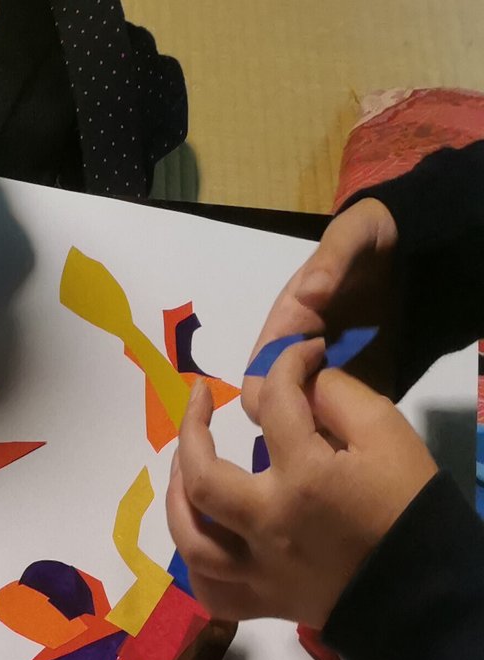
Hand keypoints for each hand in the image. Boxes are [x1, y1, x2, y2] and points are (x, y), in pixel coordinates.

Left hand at [165, 339, 435, 626]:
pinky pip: (208, 589)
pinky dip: (193, 565)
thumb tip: (296, 384)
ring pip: (190, 539)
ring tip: (180, 468)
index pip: (275, 407)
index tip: (299, 358)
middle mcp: (266, 525)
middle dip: (191, 431)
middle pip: (200, 479)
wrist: (419, 581)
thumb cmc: (406, 504)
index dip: (285, 368)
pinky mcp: (258, 602)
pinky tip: (198, 536)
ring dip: (175, 499)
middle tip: (198, 401)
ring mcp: (255, 570)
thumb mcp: (387, 434)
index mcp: (303, 478)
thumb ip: (338, 399)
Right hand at [240, 196, 396, 420]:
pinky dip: (352, 421)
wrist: (403, 243)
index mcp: (281, 333)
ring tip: (357, 416)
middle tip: (343, 410)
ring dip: (326, 424)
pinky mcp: (353, 380)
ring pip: (308, 419)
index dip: (274, 399)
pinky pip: (343, 415)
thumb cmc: (366, 238)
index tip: (319, 382)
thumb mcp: (350, 235)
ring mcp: (323, 373)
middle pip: (277, 414)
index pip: (257, 387)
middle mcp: (294, 361)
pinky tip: (371, 414)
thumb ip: (329, 260)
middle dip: (301, 421)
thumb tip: (307, 295)